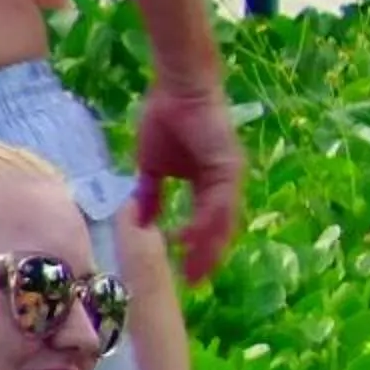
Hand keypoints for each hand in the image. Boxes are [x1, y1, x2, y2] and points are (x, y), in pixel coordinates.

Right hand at [133, 84, 245, 280]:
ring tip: (195, 268)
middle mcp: (224, 185)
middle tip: (193, 282)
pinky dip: (207, 222)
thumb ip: (150, 196)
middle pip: (220, 228)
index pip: (206, 225)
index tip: (183, 273)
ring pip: (223, 220)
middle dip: (206, 256)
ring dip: (209, 246)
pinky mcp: (229, 165)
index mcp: (208, 186)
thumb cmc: (166, 120)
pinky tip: (193, 238)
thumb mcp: (152, 167)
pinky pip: (219, 201)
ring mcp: (230, 175)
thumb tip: (139, 222)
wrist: (176, 88)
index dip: (196, 249)